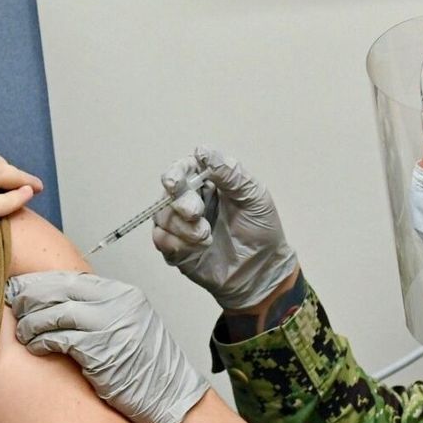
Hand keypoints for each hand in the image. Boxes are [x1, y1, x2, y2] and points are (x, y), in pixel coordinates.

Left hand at [4, 271, 207, 422]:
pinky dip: (41, 341)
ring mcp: (109, 325)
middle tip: (10, 303)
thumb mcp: (128, 327)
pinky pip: (59, 337)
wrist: (171, 399)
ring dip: (31, 322)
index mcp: (122, 294)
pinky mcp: (99, 349)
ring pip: (54, 312)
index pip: (70, 278)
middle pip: (58, 289)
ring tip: (21, 332)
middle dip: (29, 296)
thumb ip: (99, 312)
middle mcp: (116, 303)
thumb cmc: (148, 370)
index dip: (40, 282)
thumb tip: (59, 307)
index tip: (20, 288)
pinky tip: (34, 347)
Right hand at [151, 146, 297, 309]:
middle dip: (181, 202)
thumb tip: (203, 151)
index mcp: (209, 183)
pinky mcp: (176, 248)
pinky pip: (161, 240)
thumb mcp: (254, 196)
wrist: (261, 271)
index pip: (184, 169)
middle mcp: (191, 201)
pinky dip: (176, 244)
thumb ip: (229, 173)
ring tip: (206, 237)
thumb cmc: (261, 230)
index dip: (176, 172)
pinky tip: (196, 249)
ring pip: (162, 217)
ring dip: (183, 228)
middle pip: (169, 192)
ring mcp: (181, 225)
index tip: (174, 182)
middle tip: (197, 214)